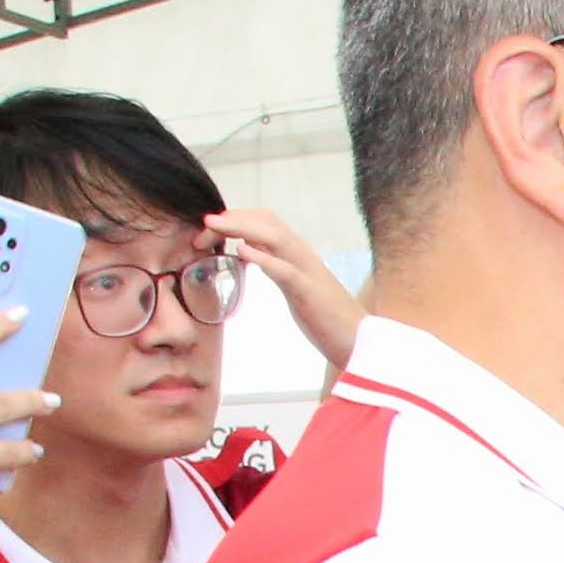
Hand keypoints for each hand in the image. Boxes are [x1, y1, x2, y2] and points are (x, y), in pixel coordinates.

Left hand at [204, 208, 362, 370]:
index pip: (266, 222)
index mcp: (299, 256)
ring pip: (274, 236)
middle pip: (267, 221)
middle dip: (232, 218)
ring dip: (240, 227)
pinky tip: (242, 252)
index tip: (210, 230)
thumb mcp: (296, 288)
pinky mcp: (310, 293)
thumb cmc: (329, 321)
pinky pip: (285, 269)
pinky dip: (262, 257)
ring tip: (213, 227)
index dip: (236, 218)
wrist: (361, 344)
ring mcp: (308, 272)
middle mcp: (303, 256)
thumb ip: (276, 269)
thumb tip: (250, 254)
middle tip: (202, 229)